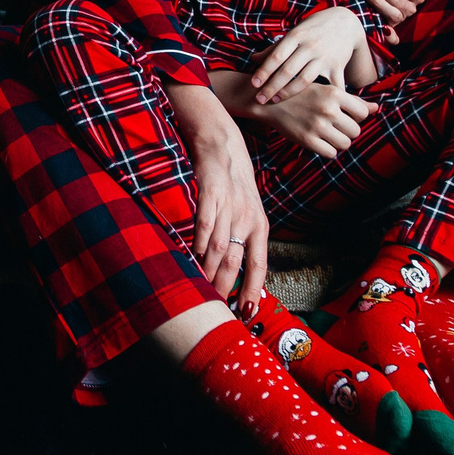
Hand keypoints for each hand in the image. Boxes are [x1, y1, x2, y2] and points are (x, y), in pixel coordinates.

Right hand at [166, 81, 270, 310]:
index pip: (259, 266)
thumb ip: (242, 241)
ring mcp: (231, 205)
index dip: (252, 291)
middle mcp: (249, 218)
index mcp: (260, 226)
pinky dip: (199, 240)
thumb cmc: (234, 182)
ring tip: (200, 289)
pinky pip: (206, 221)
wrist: (223, 142)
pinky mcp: (212, 191)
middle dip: (225, 288)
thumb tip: (234, 275)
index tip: (245, 313)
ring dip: (210, 271)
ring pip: (221, 247)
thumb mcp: (247, 212)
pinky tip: (193, 255)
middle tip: (215, 308)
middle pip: (238, 262)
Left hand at [248, 5, 365, 105]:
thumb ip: (275, 48)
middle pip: (288, 71)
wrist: (345, 23)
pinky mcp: (338, 66)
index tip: (253, 85)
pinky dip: (325, 97)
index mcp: (296, 36)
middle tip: (259, 99)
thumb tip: (253, 60)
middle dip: (271, 87)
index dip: (264, 71)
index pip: (276, 56)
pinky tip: (314, 109)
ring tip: (275, 101)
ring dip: (288, 92)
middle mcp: (310, 46)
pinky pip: (331, 84)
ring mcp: (325, 57)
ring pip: (304, 80)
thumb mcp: (294, 33)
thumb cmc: (312, 30)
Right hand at [250, 81, 378, 159]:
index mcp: (335, 94)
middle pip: (355, 131)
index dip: (356, 117)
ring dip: (339, 142)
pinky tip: (319, 141)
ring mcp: (317, 125)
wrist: (268, 100)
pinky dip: (327, 150)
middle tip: (335, 127)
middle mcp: (328, 109)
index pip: (362, 114)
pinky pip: (330, 153)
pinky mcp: (307, 139)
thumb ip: (353, 100)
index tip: (345, 116)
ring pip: (345, 144)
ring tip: (328, 134)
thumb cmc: (302, 94)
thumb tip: (376, 109)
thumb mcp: (327, 91)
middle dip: (348, 131)